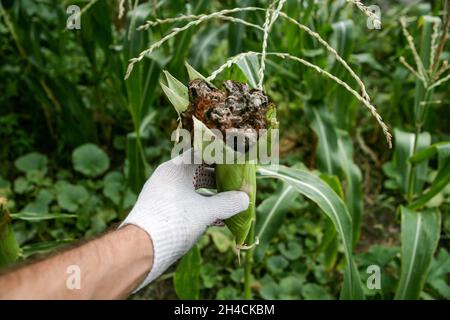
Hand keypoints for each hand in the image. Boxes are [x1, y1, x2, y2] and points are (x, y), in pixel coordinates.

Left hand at [120, 151, 249, 290]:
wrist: (140, 248)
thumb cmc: (174, 221)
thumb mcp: (205, 212)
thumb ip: (227, 203)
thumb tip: (245, 198)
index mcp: (176, 168)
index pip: (201, 152)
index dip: (220, 155)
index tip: (236, 159)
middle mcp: (167, 176)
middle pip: (197, 170)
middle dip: (218, 177)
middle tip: (237, 182)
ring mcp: (163, 193)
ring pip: (192, 188)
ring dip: (211, 194)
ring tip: (230, 201)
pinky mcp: (161, 209)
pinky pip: (185, 201)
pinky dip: (201, 206)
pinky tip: (216, 218)